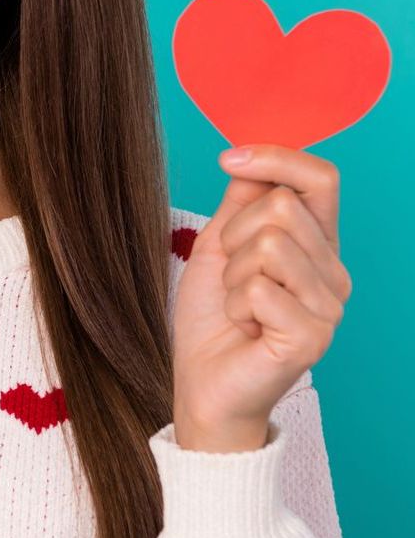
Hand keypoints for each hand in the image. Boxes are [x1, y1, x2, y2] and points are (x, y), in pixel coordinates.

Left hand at [171, 144, 351, 450]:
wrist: (202, 381)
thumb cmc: (213, 315)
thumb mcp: (219, 244)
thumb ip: (241, 201)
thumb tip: (249, 156)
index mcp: (317, 244)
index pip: (320, 178)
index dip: (274, 157)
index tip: (228, 159)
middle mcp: (333, 273)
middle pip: (283, 207)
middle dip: (236, 233)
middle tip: (232, 273)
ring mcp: (328, 307)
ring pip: (270, 243)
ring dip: (234, 272)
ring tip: (240, 303)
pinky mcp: (312, 337)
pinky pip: (260, 287)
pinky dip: (235, 304)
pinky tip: (244, 326)